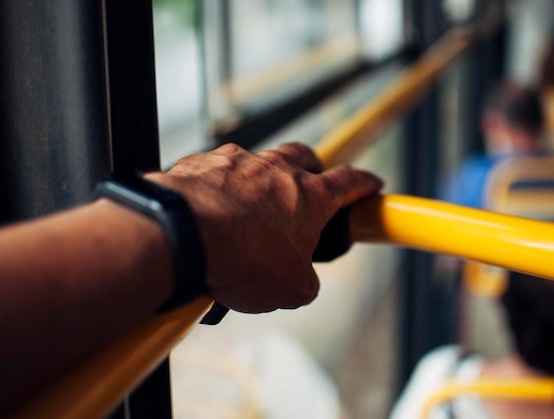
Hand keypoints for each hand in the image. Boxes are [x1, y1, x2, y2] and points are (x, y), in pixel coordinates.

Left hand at [147, 142, 382, 312]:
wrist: (183, 236)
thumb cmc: (240, 258)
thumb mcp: (290, 288)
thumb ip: (304, 280)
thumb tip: (299, 281)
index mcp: (309, 196)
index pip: (349, 181)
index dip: (364, 183)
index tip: (370, 184)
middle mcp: (276, 170)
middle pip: (303, 157)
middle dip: (311, 169)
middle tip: (307, 188)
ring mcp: (237, 162)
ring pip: (257, 163)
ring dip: (259, 182)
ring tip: (248, 214)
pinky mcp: (202, 163)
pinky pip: (217, 172)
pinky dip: (219, 188)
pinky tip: (211, 213)